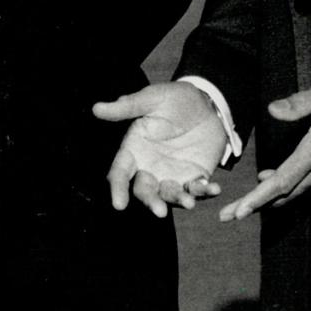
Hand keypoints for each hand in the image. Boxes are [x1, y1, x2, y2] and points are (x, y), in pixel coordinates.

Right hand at [93, 82, 227, 217]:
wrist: (205, 102)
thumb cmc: (173, 98)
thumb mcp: (151, 99)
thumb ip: (127, 107)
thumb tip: (96, 108)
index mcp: (134, 149)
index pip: (120, 172)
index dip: (117, 188)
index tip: (119, 204)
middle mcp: (150, 166)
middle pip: (144, 190)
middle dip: (151, 202)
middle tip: (159, 211)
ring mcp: (172, 174)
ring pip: (170, 194)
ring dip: (178, 200)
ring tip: (189, 202)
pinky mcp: (194, 176)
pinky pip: (197, 189)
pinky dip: (205, 192)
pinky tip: (214, 188)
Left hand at [219, 74, 310, 220]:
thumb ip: (300, 103)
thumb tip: (272, 110)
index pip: (282, 181)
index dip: (258, 199)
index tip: (238, 212)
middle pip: (285, 194)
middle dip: (256, 206)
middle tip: (228, 215)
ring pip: (297, 192)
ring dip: (271, 199)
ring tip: (247, 203)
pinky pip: (310, 186)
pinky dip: (289, 189)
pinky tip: (276, 182)